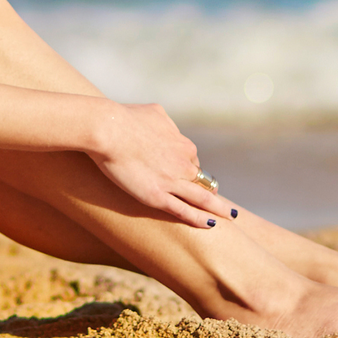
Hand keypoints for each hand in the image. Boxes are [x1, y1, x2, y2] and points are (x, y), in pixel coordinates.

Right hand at [89, 101, 233, 228]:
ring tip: (230, 216)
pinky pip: (184, 211)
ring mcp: (172, 181)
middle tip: (216, 199)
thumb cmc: (125, 117)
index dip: (190, 169)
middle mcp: (183, 162)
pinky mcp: (157, 196)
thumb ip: (165, 123)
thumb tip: (166, 126)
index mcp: (183, 144)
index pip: (192, 160)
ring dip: (219, 208)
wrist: (108, 129)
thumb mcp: (154, 113)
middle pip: (201, 180)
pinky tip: (211, 225)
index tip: (188, 176)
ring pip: (203, 199)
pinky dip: (200, 219)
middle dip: (208, 188)